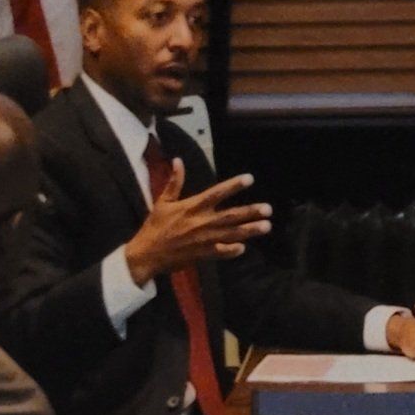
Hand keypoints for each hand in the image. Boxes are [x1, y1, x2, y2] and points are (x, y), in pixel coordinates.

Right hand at [124, 163, 271, 284]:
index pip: (216, 193)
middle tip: (268, 209)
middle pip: (231, 215)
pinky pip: (221, 252)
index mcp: (192, 207)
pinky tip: (244, 248)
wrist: (146, 254)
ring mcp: (203, 240)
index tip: (250, 178)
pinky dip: (233, 251)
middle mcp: (201, 222)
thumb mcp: (163, 202)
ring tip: (266, 226)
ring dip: (250, 230)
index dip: (234, 185)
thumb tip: (177, 160)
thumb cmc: (155, 227)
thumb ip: (174, 182)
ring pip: (232, 234)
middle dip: (250, 211)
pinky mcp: (202, 254)